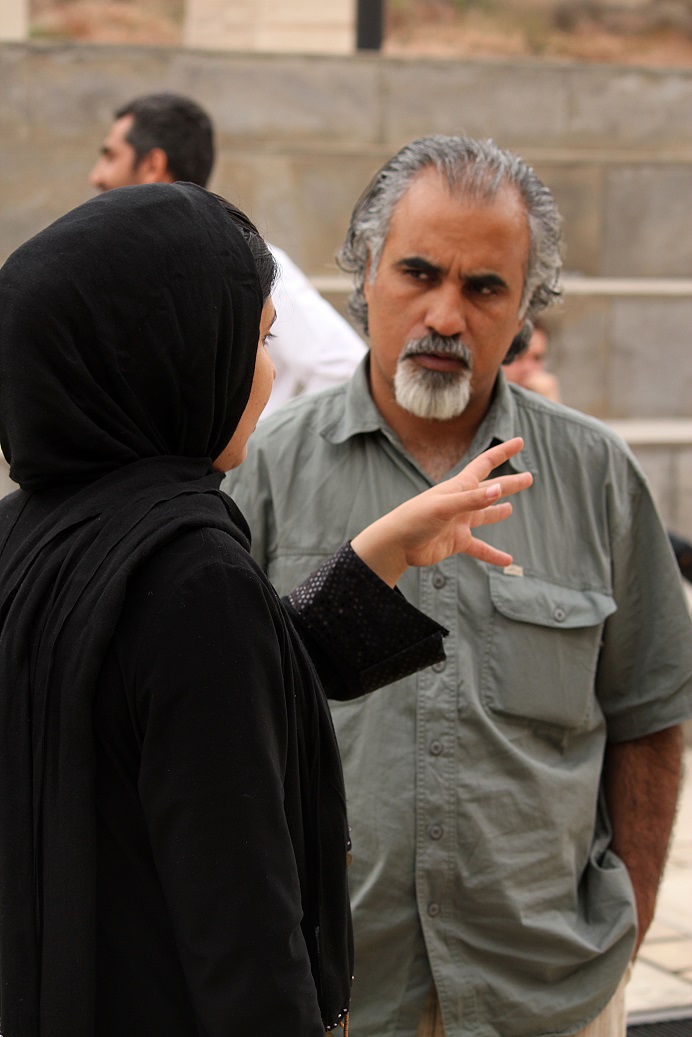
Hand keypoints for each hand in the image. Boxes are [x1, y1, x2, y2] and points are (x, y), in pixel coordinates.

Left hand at [350, 437, 531, 586]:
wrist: (396, 544)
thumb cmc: (414, 519)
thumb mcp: (444, 507)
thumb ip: (472, 500)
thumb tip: (498, 491)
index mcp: (458, 487)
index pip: (484, 464)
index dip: (502, 452)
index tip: (519, 442)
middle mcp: (461, 502)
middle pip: (491, 490)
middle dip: (509, 484)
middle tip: (529, 477)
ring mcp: (459, 522)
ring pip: (484, 516)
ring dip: (497, 512)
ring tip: (510, 510)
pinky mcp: (455, 541)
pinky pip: (480, 548)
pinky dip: (493, 554)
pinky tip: (508, 561)